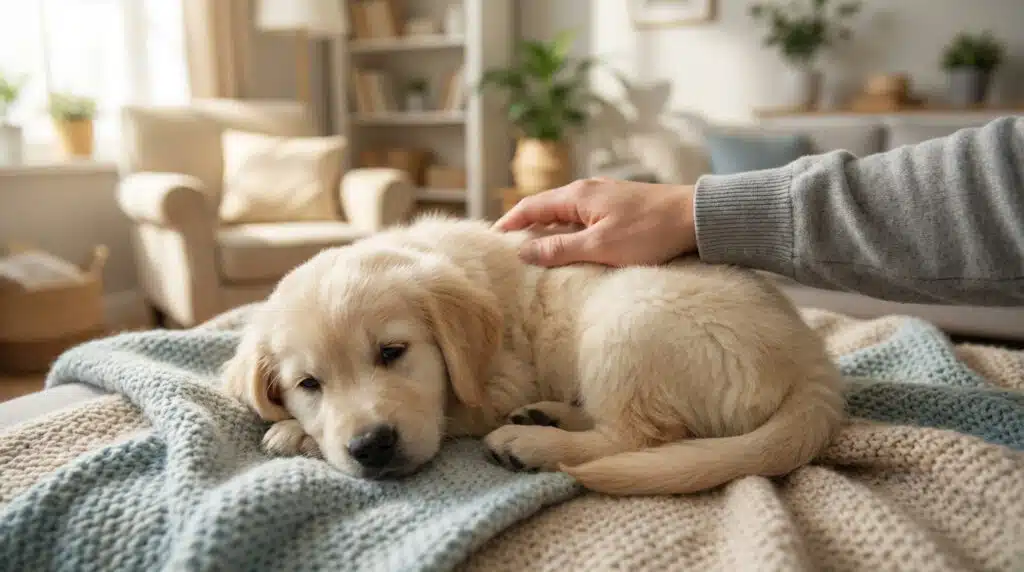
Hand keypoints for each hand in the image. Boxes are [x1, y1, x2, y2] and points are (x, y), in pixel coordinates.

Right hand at [493, 178, 696, 266]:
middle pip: (546, 207)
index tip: (492, 238)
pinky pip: (583, 216)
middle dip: (525, 225)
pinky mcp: (620, 206)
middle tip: (508, 246)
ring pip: (565, 212)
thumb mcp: (600, 246)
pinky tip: (572, 243)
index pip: (531, 206)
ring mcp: (605, 196)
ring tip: (535, 248)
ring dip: (548, 228)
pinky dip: (568, 229)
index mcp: (577, 195)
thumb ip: (560, 249)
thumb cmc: (650, 232)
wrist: (696, 217)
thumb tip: (524, 252)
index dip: (509, 223)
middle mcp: (588, 190)